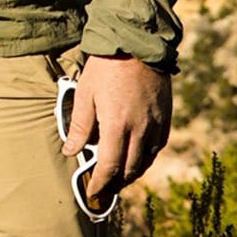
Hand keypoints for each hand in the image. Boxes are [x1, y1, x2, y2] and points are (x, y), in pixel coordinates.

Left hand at [61, 55, 171, 203]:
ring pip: (145, 162)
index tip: (93, 192)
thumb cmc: (106, 67)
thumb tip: (71, 151)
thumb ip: (80, 125)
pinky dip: (145, 159)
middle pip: (129, 170)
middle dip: (115, 184)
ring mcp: (155, 125)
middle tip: (104, 190)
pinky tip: (135, 158)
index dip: (101, 183)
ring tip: (117, 178)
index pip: (110, 167)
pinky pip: (156, 148)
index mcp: (117, 125)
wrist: (138, 44)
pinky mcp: (165, 119)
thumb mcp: (85, 93)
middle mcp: (140, 130)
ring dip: (131, 174)